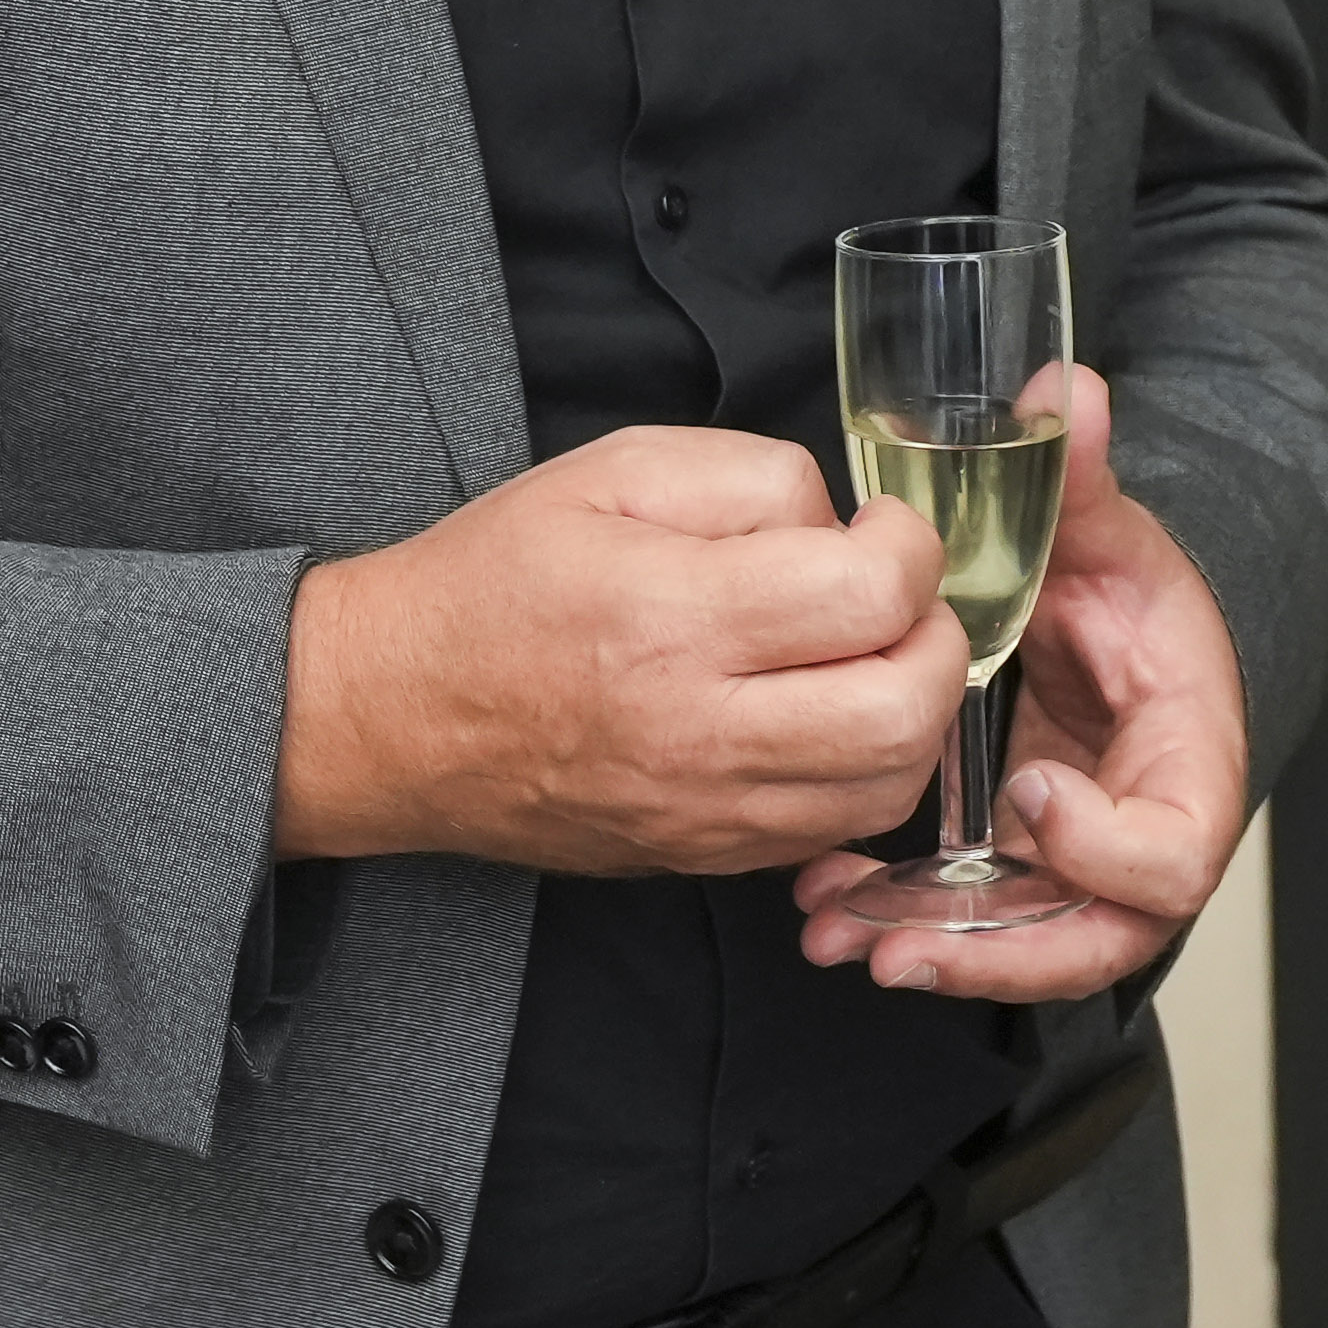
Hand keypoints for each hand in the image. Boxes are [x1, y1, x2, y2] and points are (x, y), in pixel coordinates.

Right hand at [273, 424, 958, 874]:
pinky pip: (834, 831)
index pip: (867, 595)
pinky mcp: (700, 857)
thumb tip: (843, 525)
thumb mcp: (614, 470)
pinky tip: (830, 716)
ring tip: (871, 656)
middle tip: (898, 599)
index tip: (881, 530)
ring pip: (887, 788)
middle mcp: (696, 730)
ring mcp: (702, 811)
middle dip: (936, 639)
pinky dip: (863, 774)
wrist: (390, 714)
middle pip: (903, 710)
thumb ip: (752, 477)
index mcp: (673, 617)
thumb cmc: (495, 581)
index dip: (908, 547)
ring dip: (914, 713)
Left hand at [799, 365, 1250, 1000]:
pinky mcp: (1024, 875)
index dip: (1108, 847)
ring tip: (834, 935)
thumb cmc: (1128, 591)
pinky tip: (826, 908)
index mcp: (1187, 758)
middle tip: (901, 943)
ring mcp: (1082, 866)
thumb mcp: (1105, 534)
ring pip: (1026, 947)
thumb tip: (1062, 393)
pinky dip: (906, 924)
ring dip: (934, 949)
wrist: (1118, 631)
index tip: (1030, 794)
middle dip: (999, 948)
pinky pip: (976, 923)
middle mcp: (1142, 833)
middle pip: (1099, 936)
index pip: (1178, 850)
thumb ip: (1080, 477)